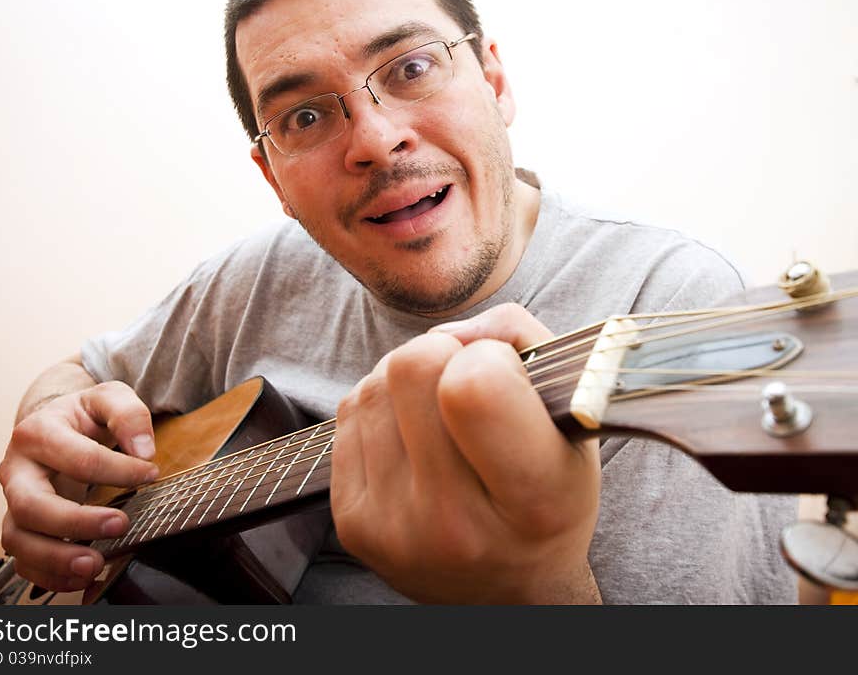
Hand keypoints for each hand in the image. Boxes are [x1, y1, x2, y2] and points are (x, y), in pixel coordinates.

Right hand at [0, 381, 157, 591]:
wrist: (59, 426)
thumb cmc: (85, 415)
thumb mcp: (110, 397)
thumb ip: (129, 414)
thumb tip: (144, 450)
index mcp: (37, 433)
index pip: (77, 458)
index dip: (118, 470)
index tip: (151, 474)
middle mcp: (16, 471)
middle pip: (31, 505)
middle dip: (75, 522)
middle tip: (120, 525)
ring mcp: (15, 502)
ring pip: (19, 539)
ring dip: (56, 559)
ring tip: (95, 565)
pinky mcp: (22, 526)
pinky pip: (23, 560)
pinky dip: (50, 576)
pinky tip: (84, 578)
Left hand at [331, 304, 600, 602]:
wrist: (507, 589)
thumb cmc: (548, 492)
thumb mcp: (572, 418)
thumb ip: (524, 341)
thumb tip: (449, 330)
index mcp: (534, 501)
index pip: (474, 388)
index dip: (487, 355)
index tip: (503, 372)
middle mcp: (457, 525)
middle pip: (410, 369)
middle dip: (439, 354)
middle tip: (464, 382)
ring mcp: (396, 530)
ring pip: (373, 385)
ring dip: (405, 381)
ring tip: (439, 415)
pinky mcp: (354, 527)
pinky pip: (348, 414)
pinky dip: (380, 408)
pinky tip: (411, 436)